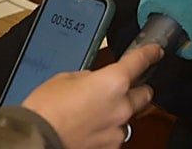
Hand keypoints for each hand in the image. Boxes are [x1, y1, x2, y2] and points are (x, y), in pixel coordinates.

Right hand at [22, 45, 161, 148]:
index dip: (150, 54)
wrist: (37, 139)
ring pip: (130, 117)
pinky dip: (108, 130)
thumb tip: (95, 82)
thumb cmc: (46, 108)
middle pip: (145, 94)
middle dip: (137, 89)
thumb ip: (89, 78)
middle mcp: (122, 106)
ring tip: (96, 112)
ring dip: (120, 112)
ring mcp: (118, 130)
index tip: (155, 52)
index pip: (140, 62)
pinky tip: (90, 128)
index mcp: (113, 82)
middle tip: (121, 88)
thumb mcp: (66, 78)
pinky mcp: (111, 148)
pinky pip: (116, 135)